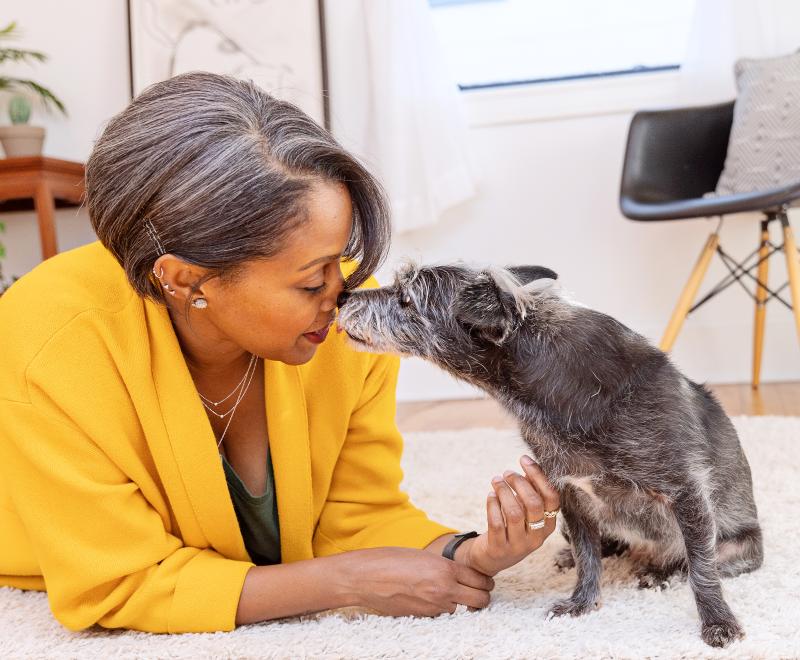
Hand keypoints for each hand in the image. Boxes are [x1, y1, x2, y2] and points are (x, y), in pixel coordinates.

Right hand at [343, 546, 493, 616]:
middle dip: (482, 597)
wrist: (366, 577)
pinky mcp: (423, 617)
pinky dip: (439, 609)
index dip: (485, 581)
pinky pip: (441, 615)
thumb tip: (459, 574)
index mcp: (445, 568)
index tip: (484, 582)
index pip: (481, 579)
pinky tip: (427, 599)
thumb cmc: (391, 560)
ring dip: (456, 604)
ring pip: (460, 609)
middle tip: (476, 593)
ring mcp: (433, 605)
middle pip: (480, 600)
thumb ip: (443, 566)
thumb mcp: (423, 556)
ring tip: (443, 593)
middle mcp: (444, 588)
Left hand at [461, 455, 559, 576]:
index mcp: (549, 525)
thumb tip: (528, 466)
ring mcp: (518, 545)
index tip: (524, 459)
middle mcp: (537, 537)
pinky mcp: (498, 548)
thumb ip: (530, 492)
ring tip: (496, 480)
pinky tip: (490, 495)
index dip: (539, 475)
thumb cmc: (511, 528)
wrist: (490, 558)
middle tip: (507, 473)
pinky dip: (493, 505)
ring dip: (504, 491)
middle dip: (519, 482)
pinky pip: (497, 522)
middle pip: (533, 504)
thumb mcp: (525, 513)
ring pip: (514, 512)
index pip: (552, 498)